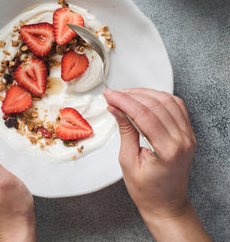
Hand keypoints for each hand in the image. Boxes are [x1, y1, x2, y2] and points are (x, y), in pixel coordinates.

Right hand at [104, 88, 210, 241]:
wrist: (166, 204)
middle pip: (155, 104)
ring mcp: (188, 136)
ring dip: (145, 93)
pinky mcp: (188, 133)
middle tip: (113, 94)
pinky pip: (177, 106)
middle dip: (131, 95)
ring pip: (168, 101)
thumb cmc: (147, 190)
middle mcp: (182, 140)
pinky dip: (160, 97)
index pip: (143, 114)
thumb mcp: (128, 161)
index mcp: (167, 150)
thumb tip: (116, 107)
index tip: (109, 95)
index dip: (123, 101)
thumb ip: (125, 131)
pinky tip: (146, 97)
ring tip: (127, 94)